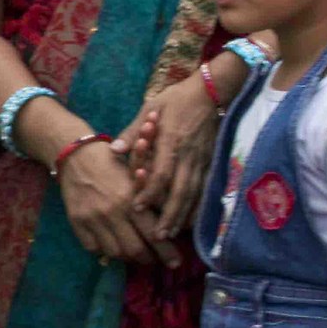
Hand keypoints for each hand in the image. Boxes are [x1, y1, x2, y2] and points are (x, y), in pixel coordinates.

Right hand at [54, 139, 175, 267]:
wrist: (78, 155)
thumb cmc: (114, 163)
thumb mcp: (138, 177)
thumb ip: (153, 201)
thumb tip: (171, 226)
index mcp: (132, 200)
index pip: (154, 235)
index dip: (167, 253)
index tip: (175, 262)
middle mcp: (113, 212)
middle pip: (134, 250)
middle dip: (148, 259)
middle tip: (154, 259)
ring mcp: (93, 219)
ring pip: (114, 252)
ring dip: (127, 257)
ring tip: (134, 253)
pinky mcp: (77, 222)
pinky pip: (93, 248)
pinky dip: (104, 251)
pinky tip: (112, 245)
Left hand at [115, 74, 221, 236]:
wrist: (210, 92)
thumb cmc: (176, 99)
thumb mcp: (150, 108)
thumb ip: (133, 131)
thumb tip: (115, 149)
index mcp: (171, 141)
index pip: (161, 173)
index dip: (150, 192)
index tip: (137, 207)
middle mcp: (188, 155)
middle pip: (180, 191)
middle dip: (169, 215)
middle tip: (157, 235)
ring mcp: (202, 160)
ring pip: (194, 194)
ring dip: (183, 215)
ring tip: (172, 233)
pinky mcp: (211, 162)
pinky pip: (205, 189)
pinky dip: (198, 207)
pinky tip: (191, 221)